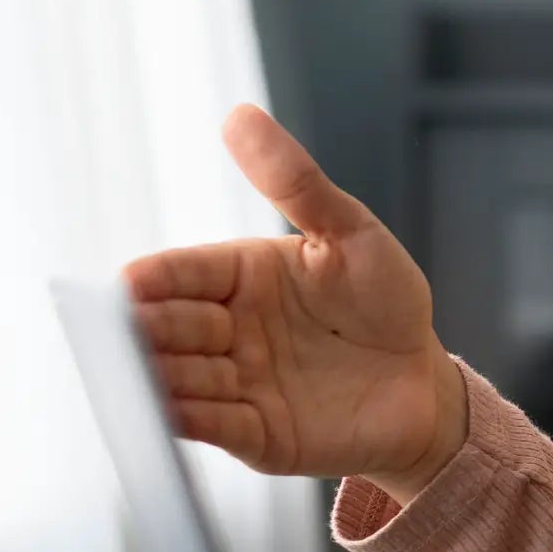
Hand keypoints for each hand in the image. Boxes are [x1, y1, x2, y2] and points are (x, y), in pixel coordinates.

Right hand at [120, 105, 466, 500]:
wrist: (424, 383)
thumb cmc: (384, 300)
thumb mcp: (350, 233)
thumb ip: (297, 183)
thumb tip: (240, 115)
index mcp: (238, 276)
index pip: (183, 272)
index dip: (155, 278)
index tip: (128, 282)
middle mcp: (226, 329)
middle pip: (172, 326)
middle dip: (149, 328)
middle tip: (128, 330)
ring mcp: (236, 383)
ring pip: (182, 377)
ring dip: (160, 375)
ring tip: (140, 374)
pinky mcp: (255, 435)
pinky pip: (213, 426)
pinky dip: (188, 418)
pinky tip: (171, 412)